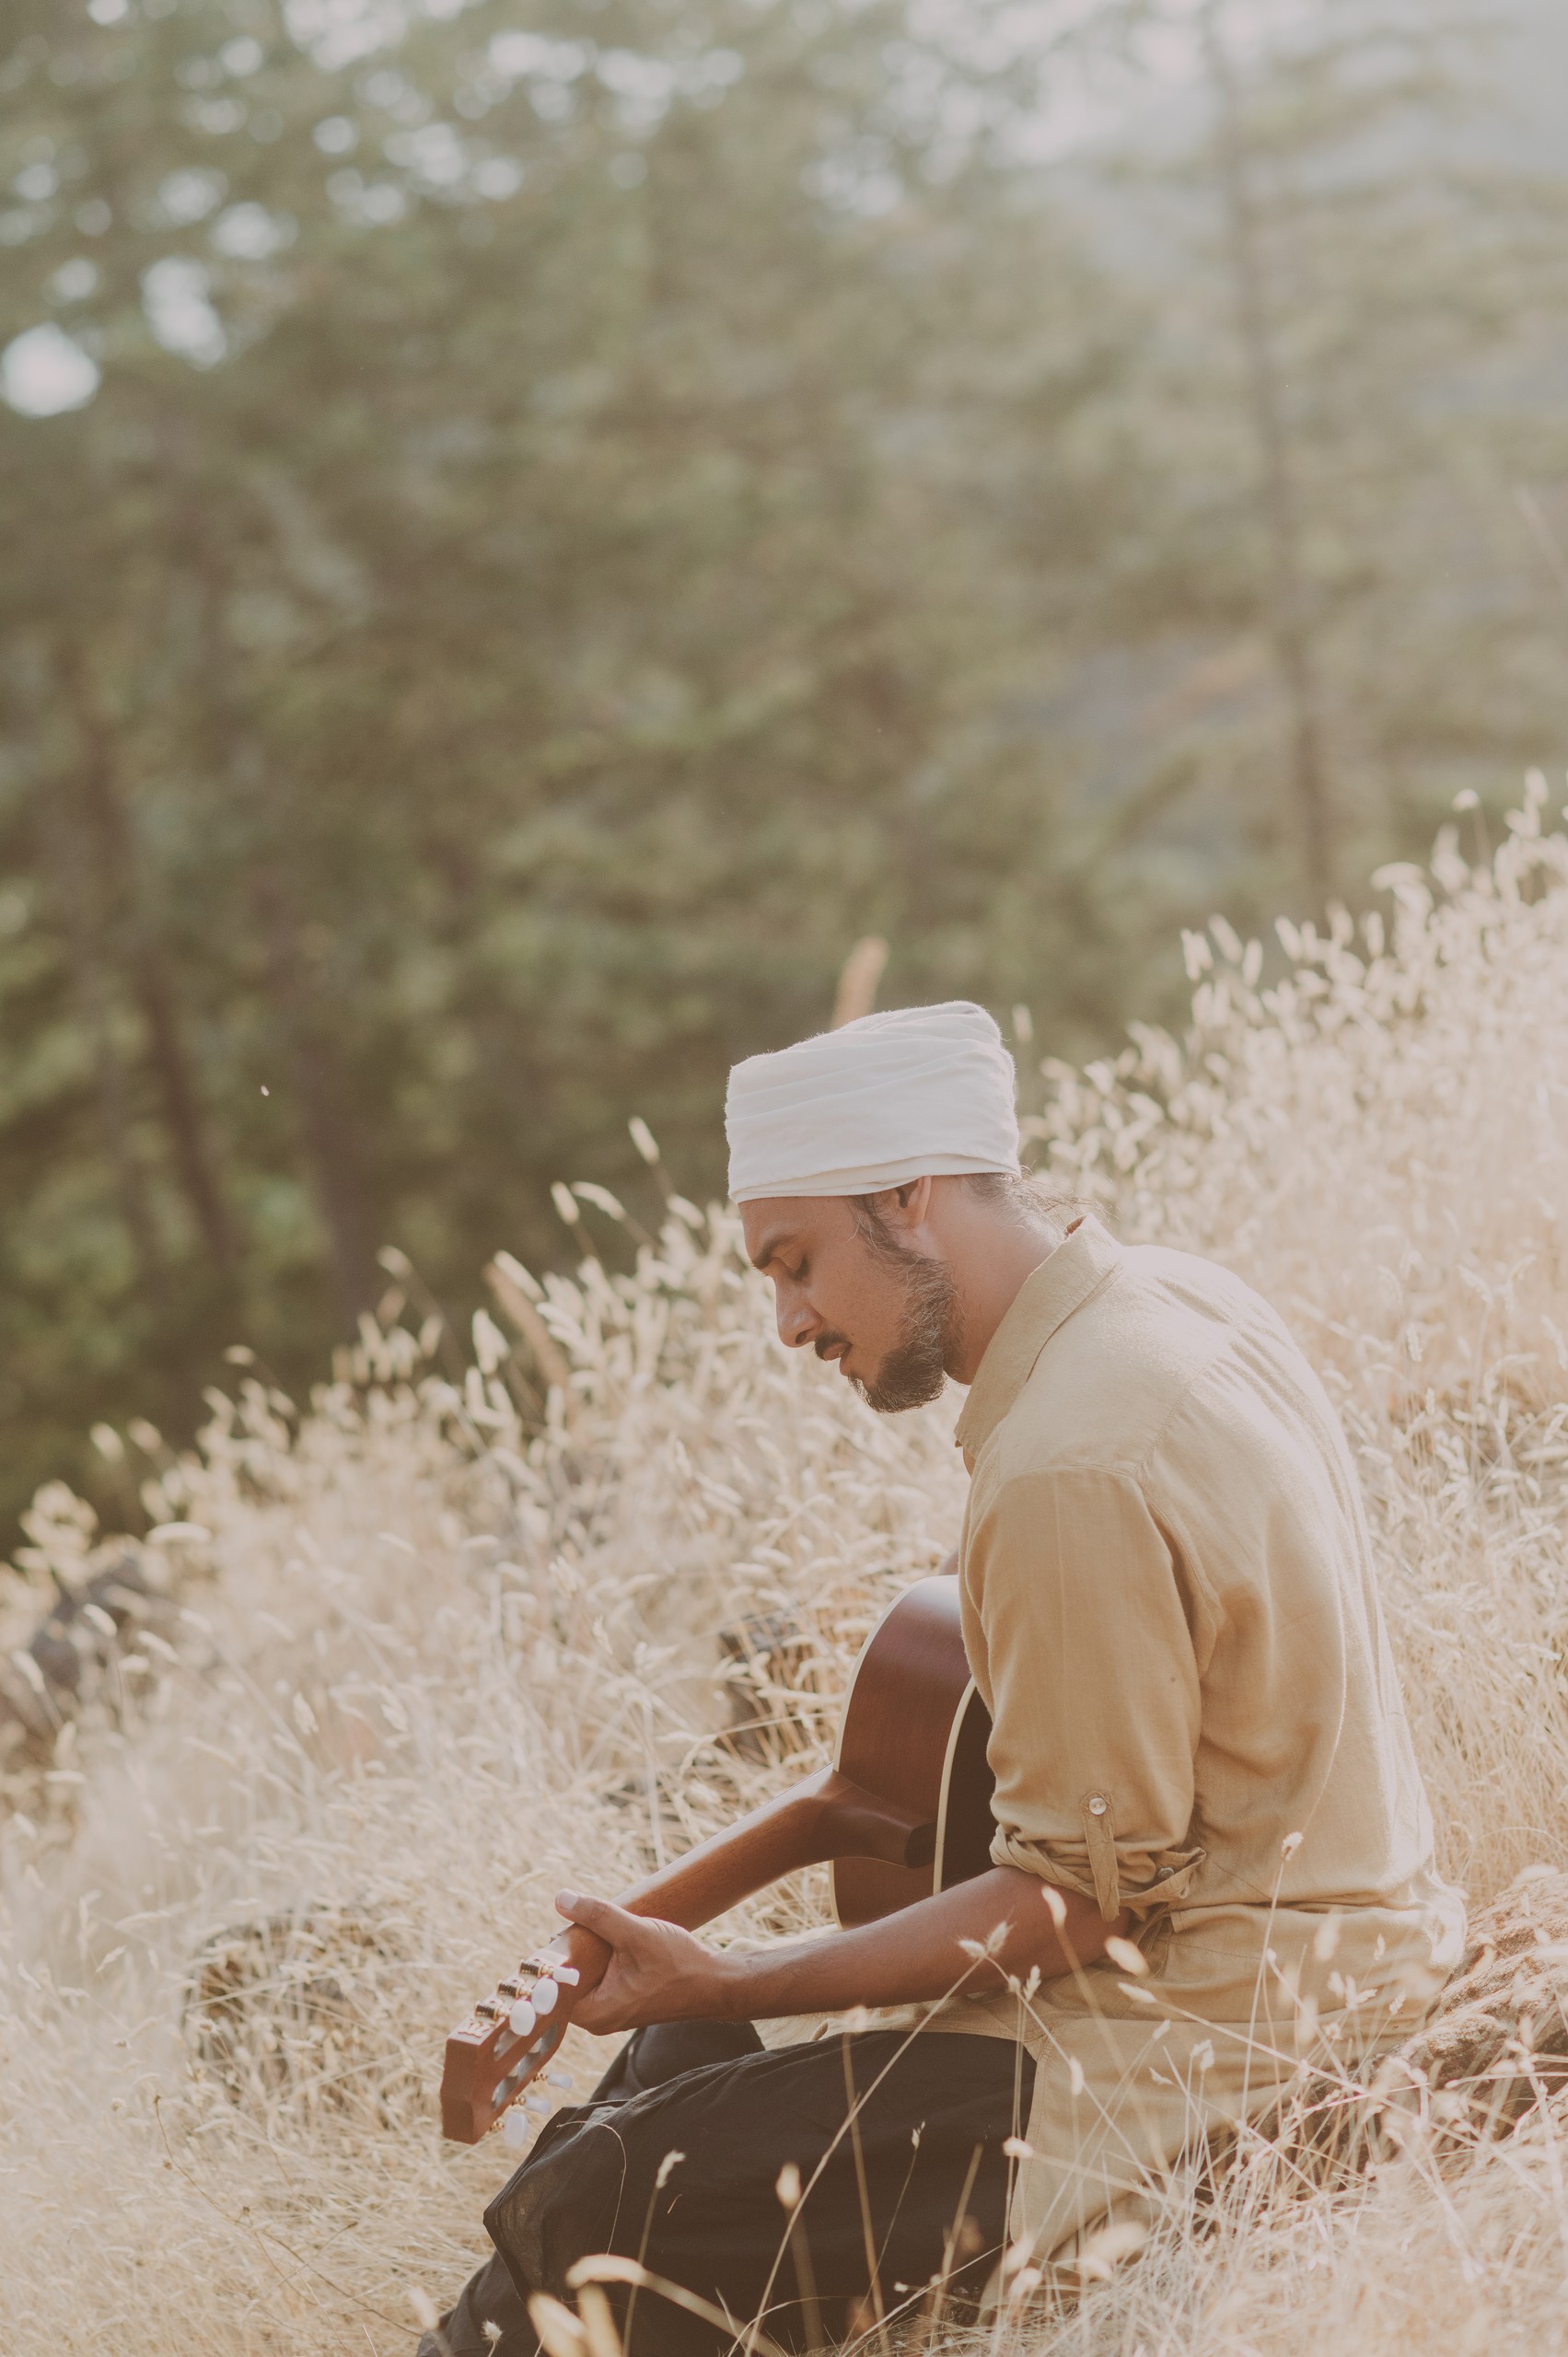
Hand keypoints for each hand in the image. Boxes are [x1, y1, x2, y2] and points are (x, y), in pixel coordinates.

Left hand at [554, 1890, 733, 2034]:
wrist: (713, 1982)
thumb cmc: (678, 1965)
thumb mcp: (635, 1934)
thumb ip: (598, 1916)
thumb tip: (562, 1899)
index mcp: (593, 2013)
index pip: (551, 1989)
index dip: (549, 1959)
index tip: (553, 1934)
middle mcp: (597, 2018)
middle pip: (565, 1980)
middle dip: (570, 1950)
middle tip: (577, 1924)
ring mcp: (610, 2010)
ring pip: (583, 1976)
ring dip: (587, 1951)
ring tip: (596, 1928)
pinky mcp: (622, 1999)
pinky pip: (598, 1977)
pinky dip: (600, 1957)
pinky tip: (610, 1938)